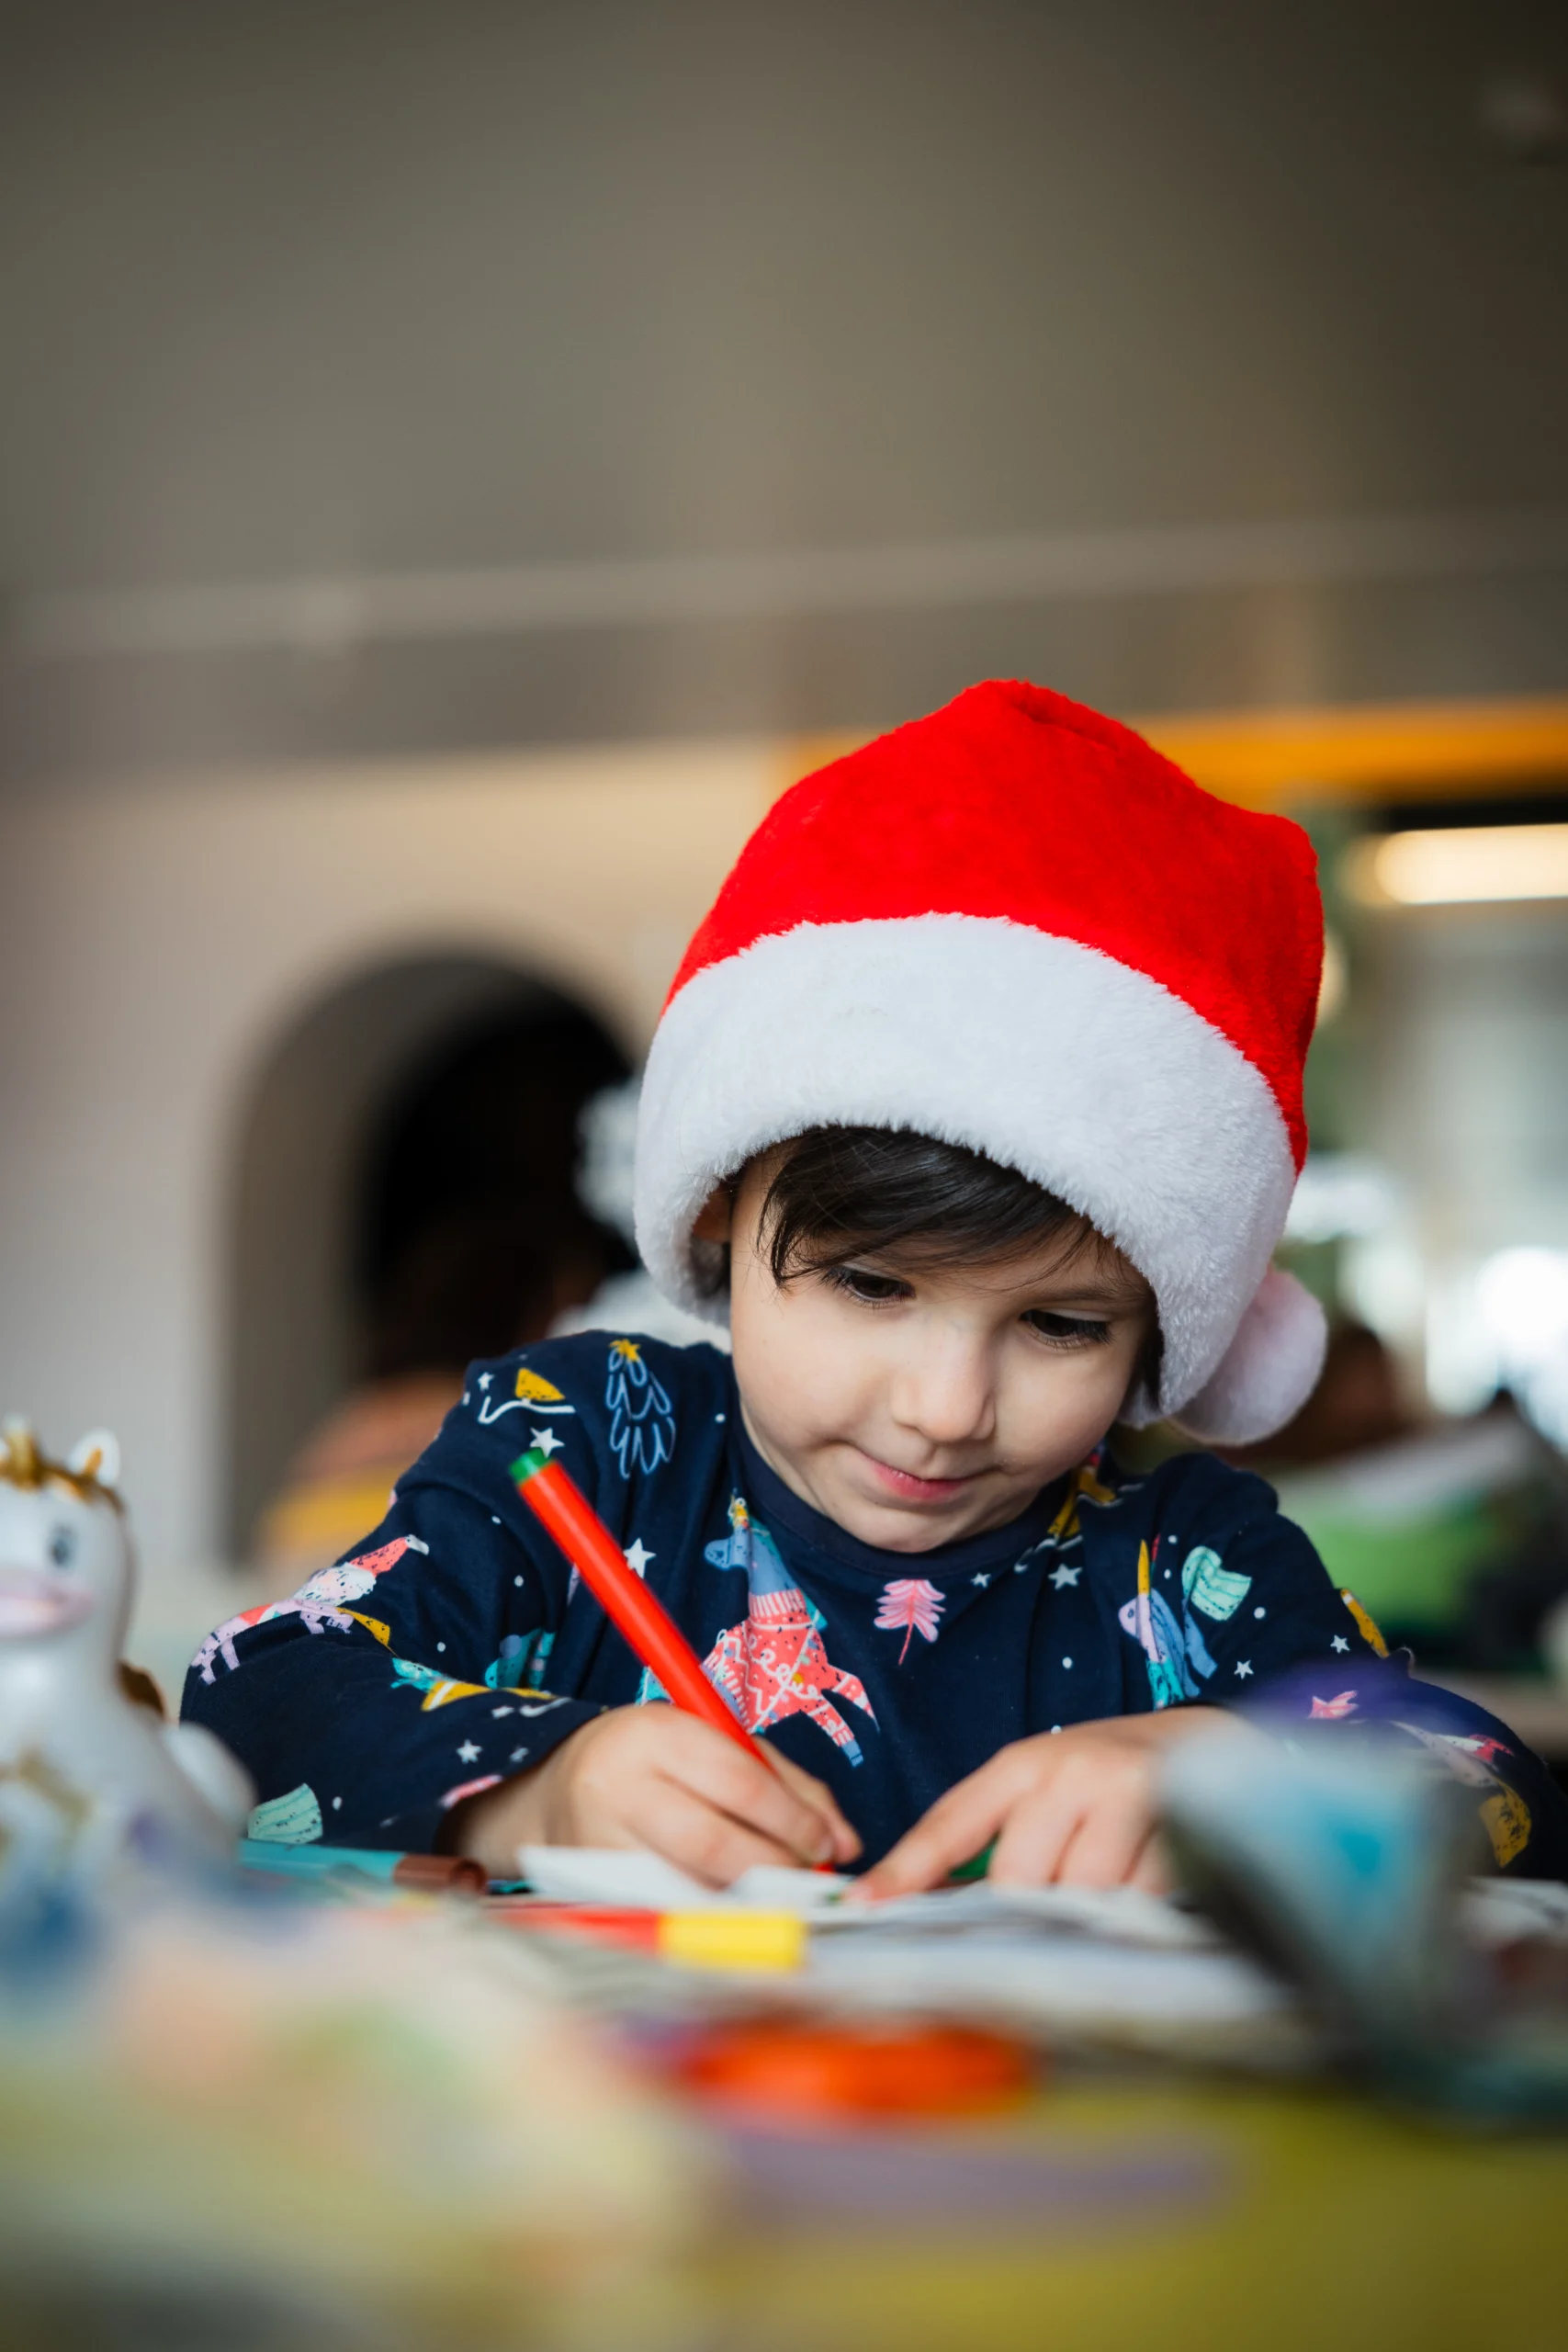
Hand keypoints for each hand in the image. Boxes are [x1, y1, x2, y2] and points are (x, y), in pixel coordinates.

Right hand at [449, 1706, 861, 1886]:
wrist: (560, 1787)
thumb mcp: (717, 1743)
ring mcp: (599, 1842)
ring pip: (690, 1888)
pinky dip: (712, 1916)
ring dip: (749, 1900)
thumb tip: (846, 1844)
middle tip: (809, 1876)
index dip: (793, 1820)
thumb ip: (787, 1783)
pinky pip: (667, 1910)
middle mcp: (620, 1785)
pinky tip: (737, 1910)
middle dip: (775, 1867)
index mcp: (658, 1733)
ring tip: (780, 1894)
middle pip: (713, 1843)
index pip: (739, 1781)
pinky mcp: (591, 1889)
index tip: (828, 1844)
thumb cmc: (660, 1761)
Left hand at [854, 1707, 1238, 1898]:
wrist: (1201, 1745)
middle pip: (1018, 1881)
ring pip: (1079, 1898)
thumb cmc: (1101, 1781)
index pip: (950, 1823)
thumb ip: (985, 1840)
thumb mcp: (1037, 1789)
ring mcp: (1124, 1793)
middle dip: (1027, 1908)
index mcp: (1021, 1765)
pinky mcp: (1178, 1823)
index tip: (862, 1908)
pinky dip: (1135, 1909)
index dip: (905, 1870)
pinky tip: (1144, 1882)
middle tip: (1046, 1906)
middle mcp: (1069, 1771)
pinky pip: (1137, 1903)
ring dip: (1087, 1913)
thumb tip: (923, 1905)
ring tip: (1102, 1887)